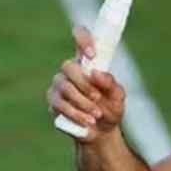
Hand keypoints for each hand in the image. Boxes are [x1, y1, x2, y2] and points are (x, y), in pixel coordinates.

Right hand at [46, 25, 126, 141]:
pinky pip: (59, 104)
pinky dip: (75, 113)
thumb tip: (96, 73)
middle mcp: (71, 70)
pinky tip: (87, 121)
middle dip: (84, 84)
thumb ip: (110, 83)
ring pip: (64, 87)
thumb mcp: (118, 96)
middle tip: (97, 97)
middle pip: (68, 66)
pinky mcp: (53, 102)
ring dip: (82, 102)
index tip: (92, 55)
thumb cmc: (111, 108)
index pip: (80, 37)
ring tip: (96, 114)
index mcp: (89, 62)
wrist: (102, 133)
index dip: (83, 39)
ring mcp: (59, 85)